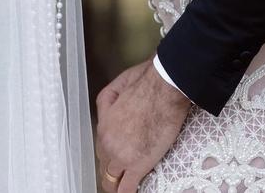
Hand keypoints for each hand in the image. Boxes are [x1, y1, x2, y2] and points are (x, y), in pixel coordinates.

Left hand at [96, 60, 191, 192]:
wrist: (164, 89)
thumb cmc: (146, 82)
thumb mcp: (118, 85)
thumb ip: (108, 101)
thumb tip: (110, 109)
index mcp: (104, 125)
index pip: (101, 147)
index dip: (110, 152)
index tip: (116, 156)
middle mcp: (108, 143)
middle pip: (104, 164)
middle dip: (112, 168)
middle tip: (121, 171)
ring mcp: (122, 156)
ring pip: (111, 179)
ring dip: (117, 182)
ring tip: (124, 185)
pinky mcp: (138, 165)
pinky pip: (126, 188)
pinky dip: (127, 192)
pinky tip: (132, 191)